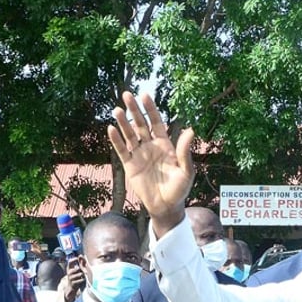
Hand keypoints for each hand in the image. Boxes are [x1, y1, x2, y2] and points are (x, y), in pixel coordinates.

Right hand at [61, 258, 85, 301]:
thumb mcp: (76, 271)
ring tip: (82, 277)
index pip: (70, 262)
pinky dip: (83, 280)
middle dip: (82, 270)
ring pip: (80, 274)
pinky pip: (81, 279)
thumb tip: (81, 256)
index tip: (78, 260)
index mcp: (69, 268)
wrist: (71, 289)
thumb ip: (79, 264)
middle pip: (78, 268)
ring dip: (83, 276)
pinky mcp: (73, 283)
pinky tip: (82, 281)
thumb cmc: (75, 278)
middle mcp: (69, 272)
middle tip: (84, 273)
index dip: (74, 259)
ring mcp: (70, 278)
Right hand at [108, 92, 194, 234]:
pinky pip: (122, 150)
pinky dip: (116, 140)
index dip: (151, 109)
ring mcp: (139, 155)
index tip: (145, 95)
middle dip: (134, 110)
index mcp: (165, 145)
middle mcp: (150, 147)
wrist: (165, 207)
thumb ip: (185, 151)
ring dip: (123, 123)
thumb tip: (191, 130)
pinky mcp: (130, 166)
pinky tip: (111, 129)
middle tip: (127, 94)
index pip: (156, 122)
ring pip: (129, 135)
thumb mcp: (186, 170)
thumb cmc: (179, 189)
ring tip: (117, 110)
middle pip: (141, 124)